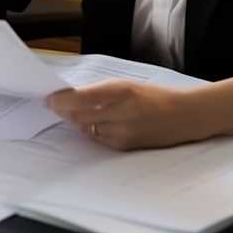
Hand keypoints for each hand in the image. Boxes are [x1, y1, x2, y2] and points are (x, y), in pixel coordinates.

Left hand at [46, 80, 197, 150]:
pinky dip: (92, 131)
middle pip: (79, 115)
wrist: (183, 116)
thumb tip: (72, 97)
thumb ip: (101, 92)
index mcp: (121, 91)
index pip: (81, 98)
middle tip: (53, 106)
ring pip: (86, 128)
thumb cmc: (154, 97)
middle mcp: (120, 112)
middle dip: (64, 111)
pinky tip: (92, 124)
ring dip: (77, 121)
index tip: (49, 98)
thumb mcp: (128, 86)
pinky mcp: (124, 146)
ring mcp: (122, 131)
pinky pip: (99, 139)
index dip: (61, 100)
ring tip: (71, 114)